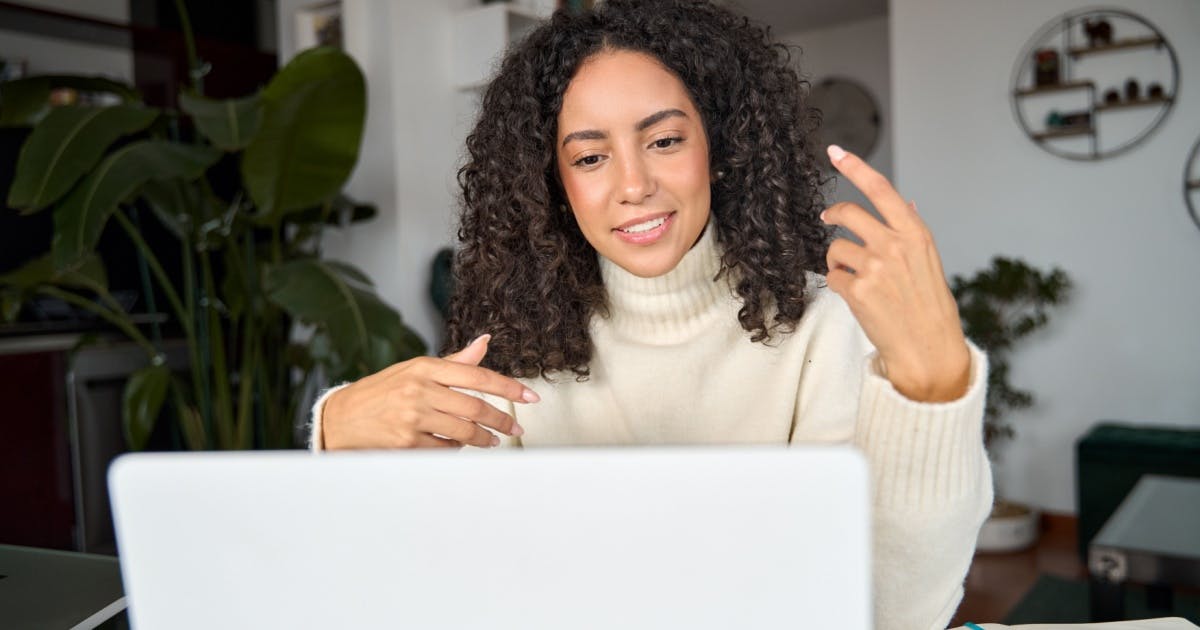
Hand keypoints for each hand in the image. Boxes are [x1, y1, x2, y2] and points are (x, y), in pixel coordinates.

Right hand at [321, 334, 538, 448]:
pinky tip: (456, 445)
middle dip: (501, 420)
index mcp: (425, 367)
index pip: (477, 375)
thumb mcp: (414, 370)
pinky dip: (455, 448)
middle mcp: (419, 390)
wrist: (340, 418)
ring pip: (464, 431)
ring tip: (492, 440)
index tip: (530, 397)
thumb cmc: (381, 392)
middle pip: (475, 407)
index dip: (508, 387)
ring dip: (483, 438)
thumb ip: (453, 362)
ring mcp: (412, 417)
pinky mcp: (406, 442)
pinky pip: (445, 449)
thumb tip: (485, 342)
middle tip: (514, 427)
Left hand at [820, 145, 969, 402]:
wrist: (928, 348)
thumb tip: (904, 202)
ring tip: (857, 279)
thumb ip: (910, 231)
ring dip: (838, 261)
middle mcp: (895, 244)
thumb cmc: (929, 305)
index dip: (855, 166)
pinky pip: (831, 276)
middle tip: (827, 218)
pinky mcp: (857, 290)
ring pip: (835, 248)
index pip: (881, 189)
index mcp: (915, 233)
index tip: (836, 151)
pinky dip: (838, 284)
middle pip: (848, 212)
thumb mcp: (928, 260)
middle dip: (832, 214)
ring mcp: (875, 267)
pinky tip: (857, 298)